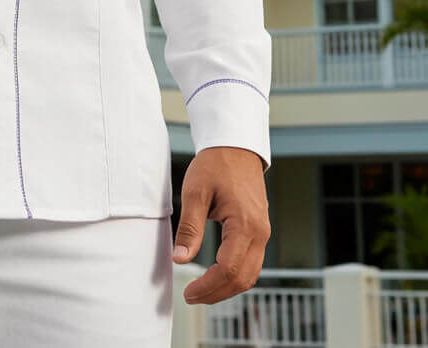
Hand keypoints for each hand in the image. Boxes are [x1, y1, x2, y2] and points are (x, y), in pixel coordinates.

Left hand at [171, 146, 270, 305]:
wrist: (235, 146)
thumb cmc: (215, 164)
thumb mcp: (195, 192)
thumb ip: (190, 228)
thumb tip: (180, 259)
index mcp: (245, 224)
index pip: (228, 269)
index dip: (208, 287)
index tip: (188, 293)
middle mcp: (260, 233)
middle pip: (242, 279)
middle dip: (216, 293)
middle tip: (191, 297)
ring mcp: (263, 232)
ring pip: (250, 274)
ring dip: (227, 288)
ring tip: (201, 291)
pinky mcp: (260, 230)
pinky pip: (252, 263)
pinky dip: (235, 275)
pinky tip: (216, 276)